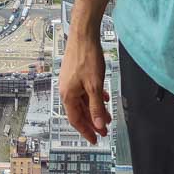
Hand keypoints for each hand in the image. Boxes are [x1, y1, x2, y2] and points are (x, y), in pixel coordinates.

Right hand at [58, 26, 110, 142]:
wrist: (84, 34)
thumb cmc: (86, 56)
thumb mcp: (95, 85)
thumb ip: (97, 107)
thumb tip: (99, 124)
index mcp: (67, 94)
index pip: (76, 120)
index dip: (86, 131)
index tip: (95, 139)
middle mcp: (66, 89)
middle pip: (80, 111)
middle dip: (93, 121)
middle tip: (103, 130)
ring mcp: (71, 81)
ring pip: (83, 101)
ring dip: (95, 109)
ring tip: (107, 115)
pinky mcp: (76, 73)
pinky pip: (85, 91)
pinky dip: (94, 97)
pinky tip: (103, 97)